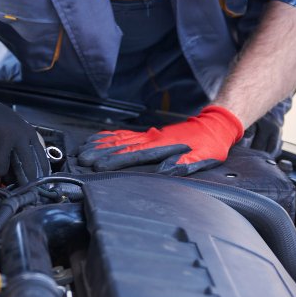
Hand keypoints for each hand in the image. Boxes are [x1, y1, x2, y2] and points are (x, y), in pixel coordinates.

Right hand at [0, 82, 48, 183]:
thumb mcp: (13, 129)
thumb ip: (20, 151)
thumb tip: (25, 180)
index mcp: (28, 133)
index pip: (41, 164)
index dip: (37, 181)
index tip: (33, 191)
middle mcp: (17, 136)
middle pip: (25, 172)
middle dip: (16, 181)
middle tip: (9, 184)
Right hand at [77, 105, 243, 174]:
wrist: (214, 125)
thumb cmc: (210, 145)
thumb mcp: (204, 158)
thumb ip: (185, 163)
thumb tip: (167, 170)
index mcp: (163, 146)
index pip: (134, 154)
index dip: (115, 160)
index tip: (98, 166)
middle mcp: (152, 139)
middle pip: (121, 146)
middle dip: (100, 153)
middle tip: (81, 159)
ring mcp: (149, 135)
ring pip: (119, 139)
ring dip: (100, 145)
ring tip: (82, 151)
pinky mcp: (149, 134)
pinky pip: (125, 134)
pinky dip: (109, 137)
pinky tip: (98, 140)